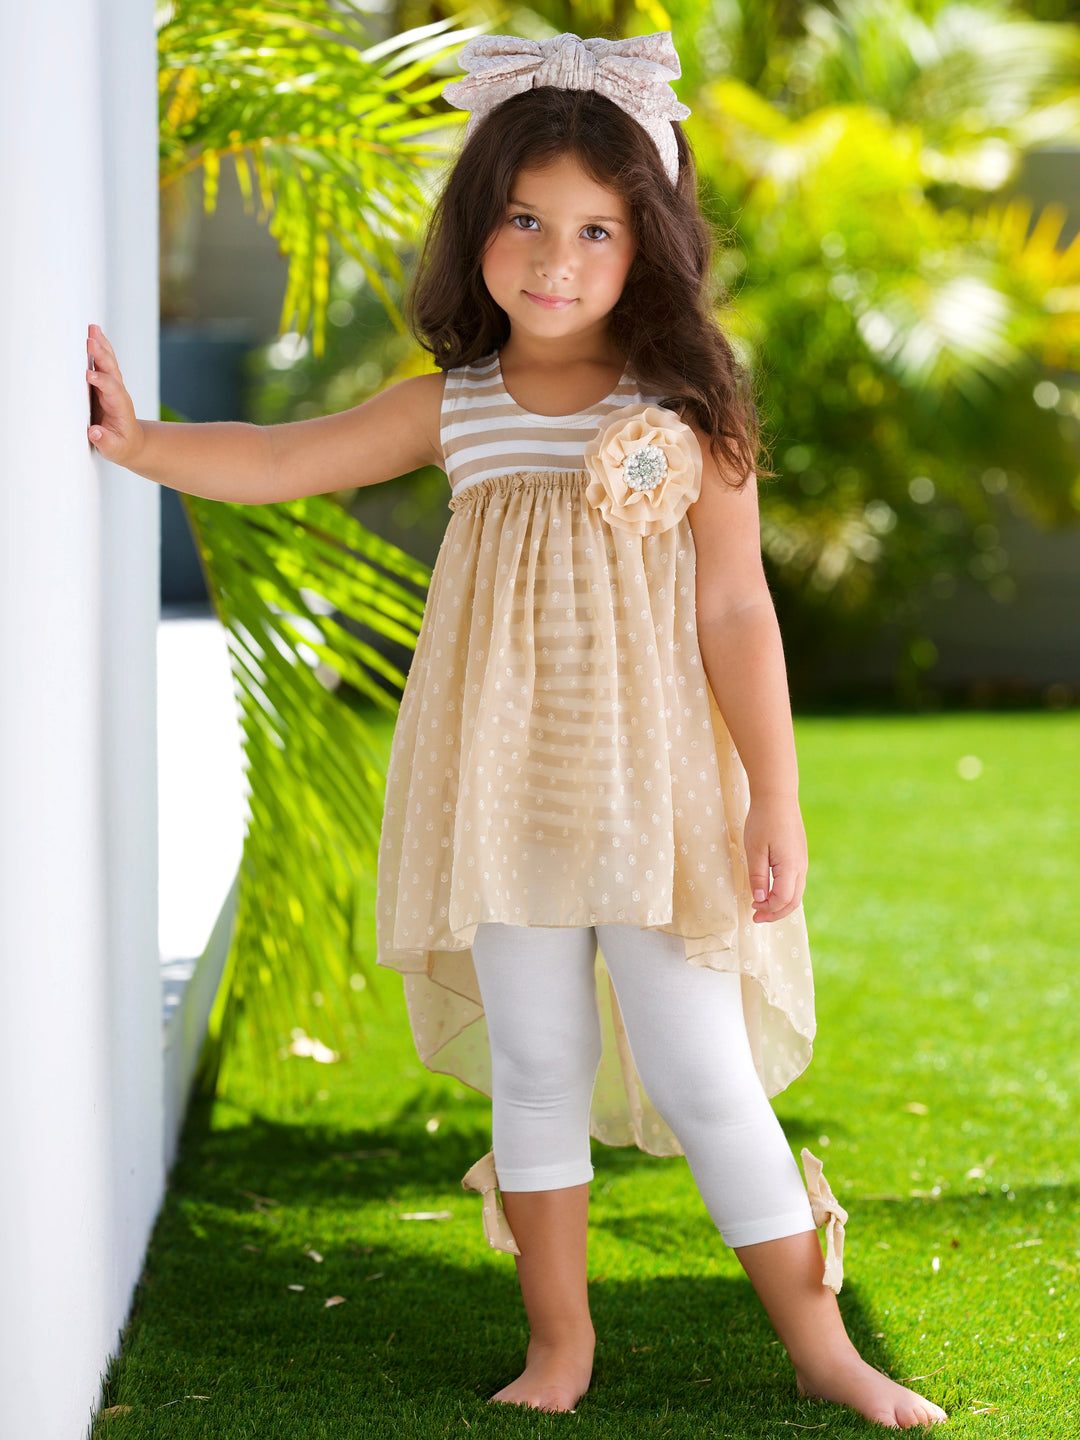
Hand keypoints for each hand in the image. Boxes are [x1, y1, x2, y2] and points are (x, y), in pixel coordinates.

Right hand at [86, 323, 142, 465]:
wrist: (130, 441)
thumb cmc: (120, 446)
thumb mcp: (115, 450)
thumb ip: (106, 442)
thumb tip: (95, 432)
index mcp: (120, 407)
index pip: (112, 390)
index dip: (102, 382)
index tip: (89, 375)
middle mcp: (117, 392)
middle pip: (111, 371)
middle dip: (101, 356)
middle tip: (90, 341)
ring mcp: (112, 385)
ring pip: (108, 362)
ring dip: (101, 346)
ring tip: (92, 328)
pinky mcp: (104, 383)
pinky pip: (102, 362)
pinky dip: (98, 348)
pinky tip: (93, 333)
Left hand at [742, 794, 807, 922]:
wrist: (777, 796)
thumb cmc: (763, 821)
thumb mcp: (754, 850)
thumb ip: (758, 877)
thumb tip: (760, 900)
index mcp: (790, 867)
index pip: (782, 900)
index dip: (768, 909)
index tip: (751, 909)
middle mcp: (800, 867)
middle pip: (793, 901)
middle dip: (775, 913)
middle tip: (756, 917)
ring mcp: (802, 862)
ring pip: (796, 893)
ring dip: (780, 904)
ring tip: (761, 907)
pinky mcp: (799, 856)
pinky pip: (795, 883)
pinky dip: (784, 893)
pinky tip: (770, 891)